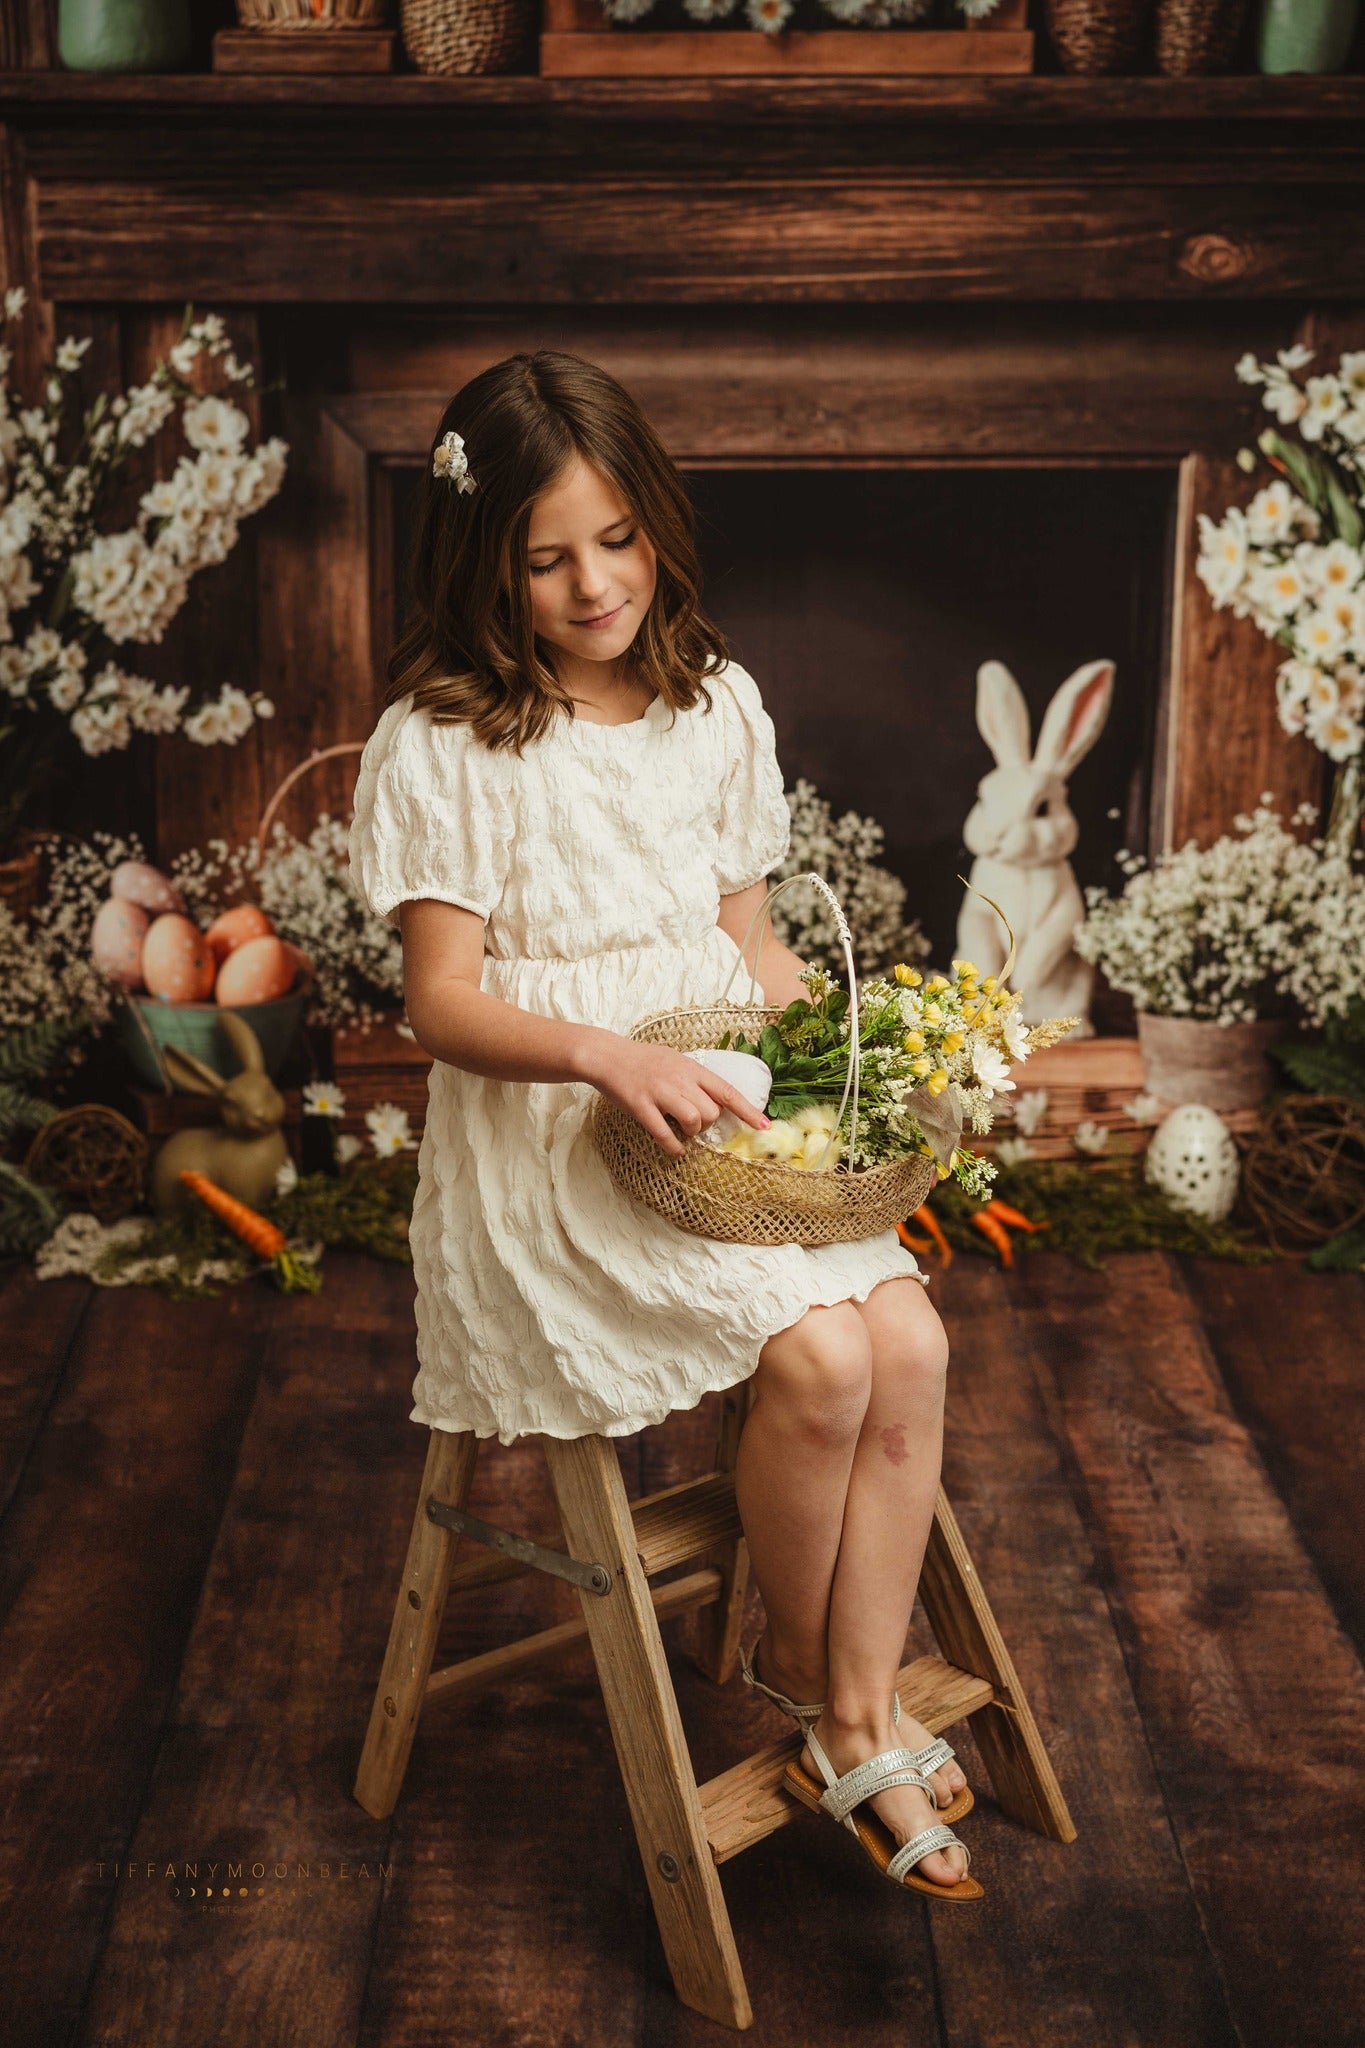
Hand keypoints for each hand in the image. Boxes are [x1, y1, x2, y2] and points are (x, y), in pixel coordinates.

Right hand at [585, 1036, 771, 1158]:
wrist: (608, 1055)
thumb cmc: (645, 1060)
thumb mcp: (677, 1061)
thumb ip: (696, 1080)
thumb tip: (717, 1102)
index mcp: (692, 1068)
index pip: (727, 1091)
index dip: (748, 1110)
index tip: (764, 1125)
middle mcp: (679, 1080)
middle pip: (710, 1112)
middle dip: (707, 1123)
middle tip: (694, 1122)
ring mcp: (660, 1093)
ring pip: (692, 1121)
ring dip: (691, 1131)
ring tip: (682, 1129)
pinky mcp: (641, 1107)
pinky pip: (664, 1134)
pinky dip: (674, 1147)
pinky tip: (676, 1149)